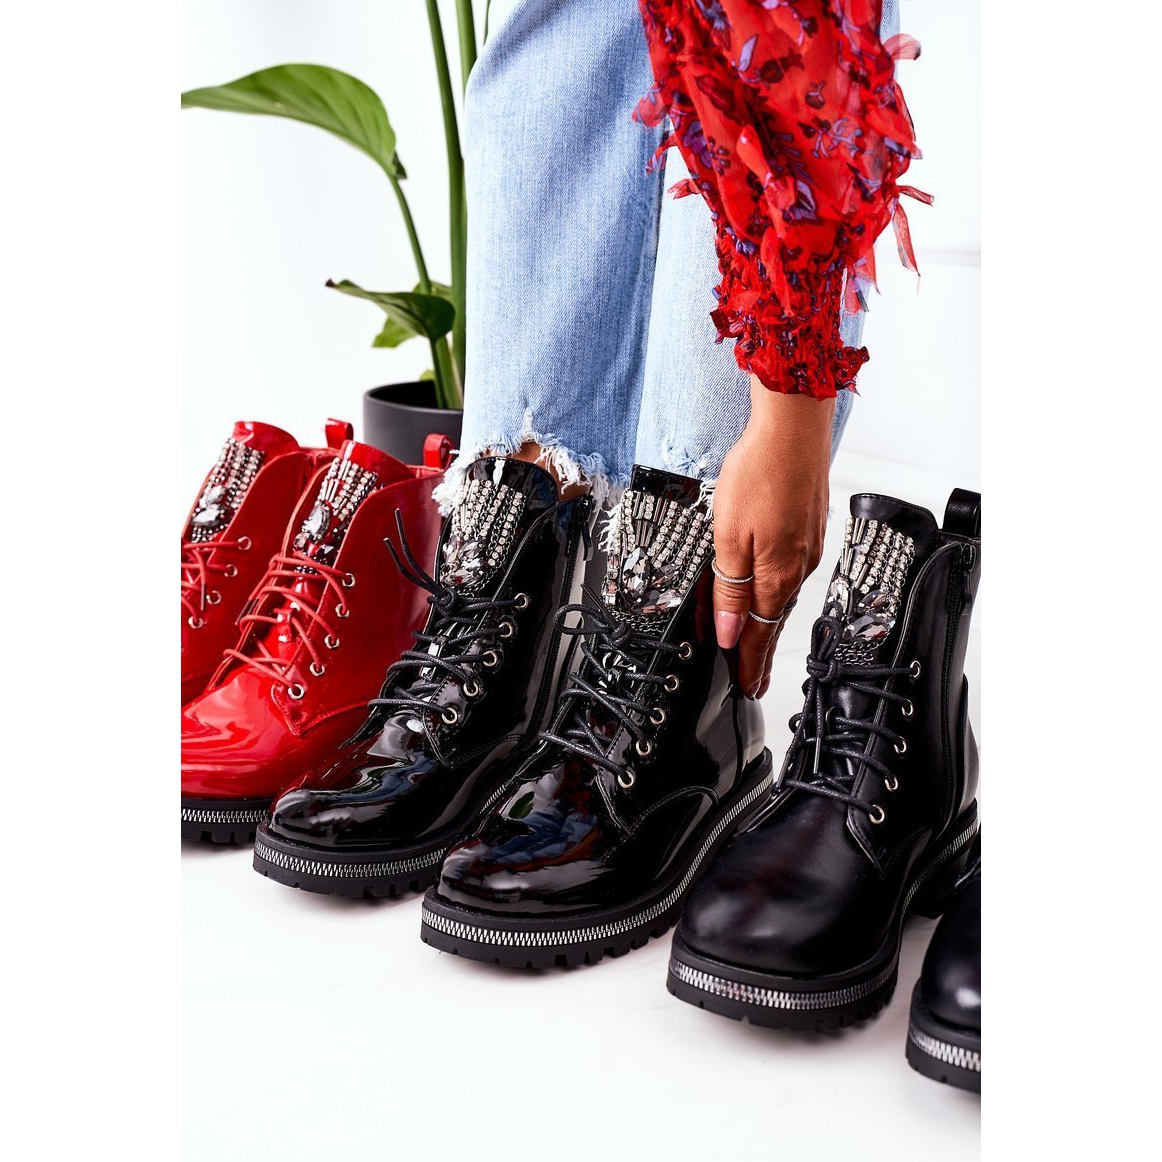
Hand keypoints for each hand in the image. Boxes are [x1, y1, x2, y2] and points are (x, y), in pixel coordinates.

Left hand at [712, 379, 834, 697]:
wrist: (794, 426)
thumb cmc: (760, 472)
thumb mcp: (728, 536)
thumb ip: (728, 587)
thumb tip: (727, 631)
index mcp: (775, 574)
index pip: (758, 633)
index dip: (749, 662)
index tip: (746, 686)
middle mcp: (797, 566)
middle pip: (772, 620)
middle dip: (760, 653)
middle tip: (755, 680)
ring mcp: (806, 546)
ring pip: (781, 596)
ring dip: (767, 624)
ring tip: (757, 648)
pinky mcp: (808, 528)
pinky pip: (788, 573)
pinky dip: (775, 592)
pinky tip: (769, 593)